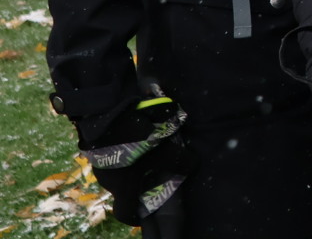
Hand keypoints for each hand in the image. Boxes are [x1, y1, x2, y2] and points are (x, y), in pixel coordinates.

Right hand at [82, 98, 194, 225]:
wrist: (106, 117)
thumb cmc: (136, 143)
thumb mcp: (166, 153)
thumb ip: (182, 163)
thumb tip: (193, 166)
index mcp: (122, 189)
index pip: (126, 214)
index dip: (137, 216)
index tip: (148, 211)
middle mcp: (107, 182)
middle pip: (125, 190)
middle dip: (141, 184)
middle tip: (157, 172)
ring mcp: (99, 165)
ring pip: (120, 172)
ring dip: (133, 165)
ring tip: (150, 151)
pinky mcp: (96, 149)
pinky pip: (114, 156)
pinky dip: (126, 152)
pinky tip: (138, 138)